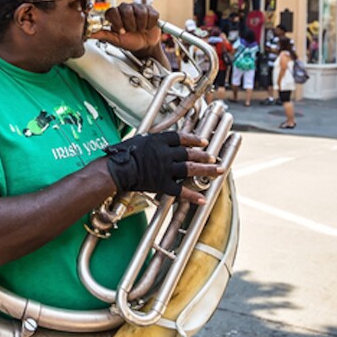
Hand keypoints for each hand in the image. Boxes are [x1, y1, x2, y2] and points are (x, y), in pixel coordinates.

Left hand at [92, 3, 162, 58]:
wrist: (144, 45)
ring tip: (139, 29)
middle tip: (131, 30)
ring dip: (140, 25)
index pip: (112, 11)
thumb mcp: (114, 39)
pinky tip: (147, 27)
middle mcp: (125, 8)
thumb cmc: (129, 41)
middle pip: (126, 10)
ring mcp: (138, 7)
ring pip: (140, 12)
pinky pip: (151, 14)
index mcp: (115, 13)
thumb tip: (87, 33)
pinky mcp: (150, 10)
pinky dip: (150, 24)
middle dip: (130, 24)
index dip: (117, 22)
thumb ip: (102, 34)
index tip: (121, 31)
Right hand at [102, 132, 223, 204]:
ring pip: (190, 168)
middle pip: (189, 153)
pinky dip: (192, 196)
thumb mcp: (137, 140)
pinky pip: (180, 191)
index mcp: (159, 141)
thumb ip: (150, 141)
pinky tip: (203, 198)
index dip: (193, 139)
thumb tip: (155, 140)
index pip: (181, 138)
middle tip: (214, 157)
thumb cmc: (122, 154)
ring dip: (206, 169)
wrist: (117, 170)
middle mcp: (165, 154)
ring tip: (218, 170)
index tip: (203, 142)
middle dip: (204, 155)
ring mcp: (166, 169)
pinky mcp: (163, 184)